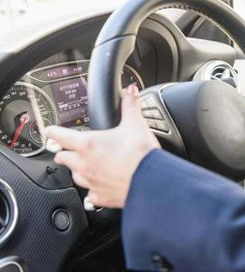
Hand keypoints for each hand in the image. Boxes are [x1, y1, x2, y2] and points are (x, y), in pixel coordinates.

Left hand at [44, 84, 159, 207]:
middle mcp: (84, 164)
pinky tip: (98, 187)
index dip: (52, 131)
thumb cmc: (141, 154)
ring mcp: (91, 182)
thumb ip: (130, 105)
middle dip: (64, 152)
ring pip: (74, 175)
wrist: (152, 180)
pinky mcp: (100, 197)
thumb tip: (131, 90)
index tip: (48, 131)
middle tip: (66, 149)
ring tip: (85, 166)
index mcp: (88, 144)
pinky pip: (89, 194)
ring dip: (77, 170)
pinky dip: (92, 190)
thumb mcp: (135, 124)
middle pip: (63, 158)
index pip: (60, 136)